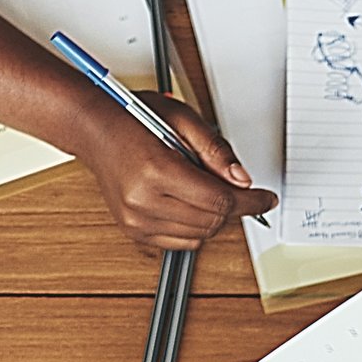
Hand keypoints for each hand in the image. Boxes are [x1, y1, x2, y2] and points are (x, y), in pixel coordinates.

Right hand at [83, 100, 273, 253]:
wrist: (96, 132)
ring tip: (205, 189)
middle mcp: (143, 202)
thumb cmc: (134, 120)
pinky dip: (195, 227)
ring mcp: (136, 221)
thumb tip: (242, 180)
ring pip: (200, 236)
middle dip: (233, 207)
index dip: (251, 202)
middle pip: (212, 221)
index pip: (219, 200)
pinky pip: (181, 242)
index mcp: (156, 172)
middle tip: (236, 187)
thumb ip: (216, 151)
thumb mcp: (182, 119)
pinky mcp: (134, 231)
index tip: (266, 200)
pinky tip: (190, 204)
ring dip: (214, 218)